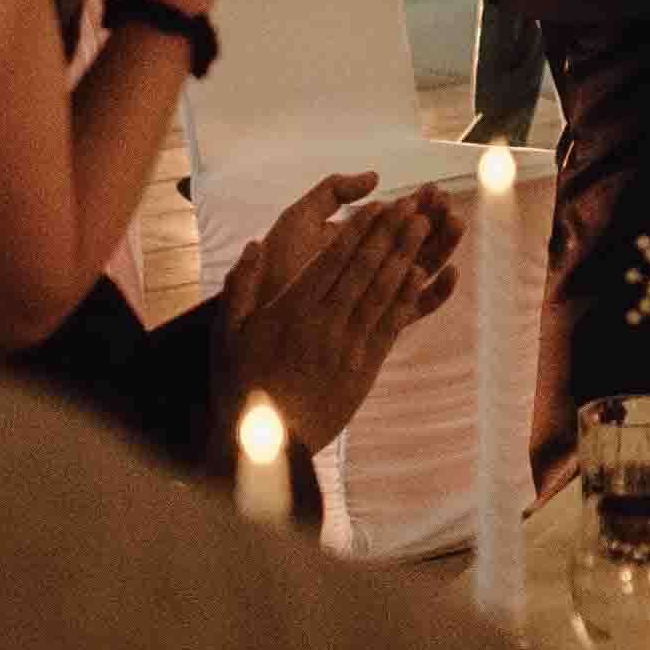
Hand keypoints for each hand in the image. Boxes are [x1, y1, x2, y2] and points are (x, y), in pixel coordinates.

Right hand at [215, 173, 459, 460]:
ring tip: (422, 229)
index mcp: (291, 310)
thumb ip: (240, 287)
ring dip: (405, 256)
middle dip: (390, 232)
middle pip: (364, 268)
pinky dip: (406, 298)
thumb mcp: (227, 334)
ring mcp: (347, 345)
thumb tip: (254, 245)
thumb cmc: (242, 388)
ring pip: (382, 291)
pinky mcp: (363, 367)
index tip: (378, 205)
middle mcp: (324, 323)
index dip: (358, 230)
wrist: (268, 444)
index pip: (331, 260)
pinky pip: (389, 325)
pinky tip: (420, 276)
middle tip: (413, 205)